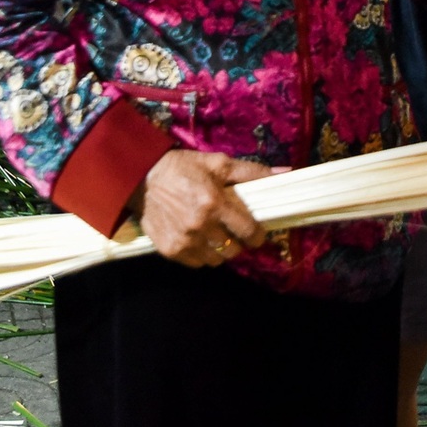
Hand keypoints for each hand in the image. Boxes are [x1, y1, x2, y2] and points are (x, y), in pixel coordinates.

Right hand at [132, 150, 274, 266]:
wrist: (141, 177)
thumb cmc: (183, 168)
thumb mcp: (218, 163)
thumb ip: (251, 171)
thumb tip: (284, 173)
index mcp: (215, 203)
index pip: (248, 231)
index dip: (257, 235)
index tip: (257, 232)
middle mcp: (200, 226)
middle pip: (234, 250)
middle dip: (239, 243)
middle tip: (234, 232)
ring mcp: (184, 241)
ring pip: (216, 260)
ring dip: (221, 251)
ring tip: (216, 236)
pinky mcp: (169, 250)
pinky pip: (196, 263)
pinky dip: (202, 255)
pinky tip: (199, 240)